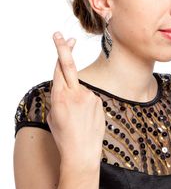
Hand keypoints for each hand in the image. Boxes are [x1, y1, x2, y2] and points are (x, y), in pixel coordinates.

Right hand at [47, 31, 105, 173]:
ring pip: (80, 89)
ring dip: (77, 98)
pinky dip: (86, 105)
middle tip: (64, 36)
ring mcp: (89, 96)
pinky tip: (85, 119)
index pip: (58, 69)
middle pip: (69, 66)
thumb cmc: (64, 136)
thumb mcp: (53, 116)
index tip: (61, 39)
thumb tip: (67, 92)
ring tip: (77, 118)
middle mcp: (74, 93)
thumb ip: (59, 98)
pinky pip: (89, 98)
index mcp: (59, 97)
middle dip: (65, 49)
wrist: (82, 152)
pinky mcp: (98, 101)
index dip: (60, 52)